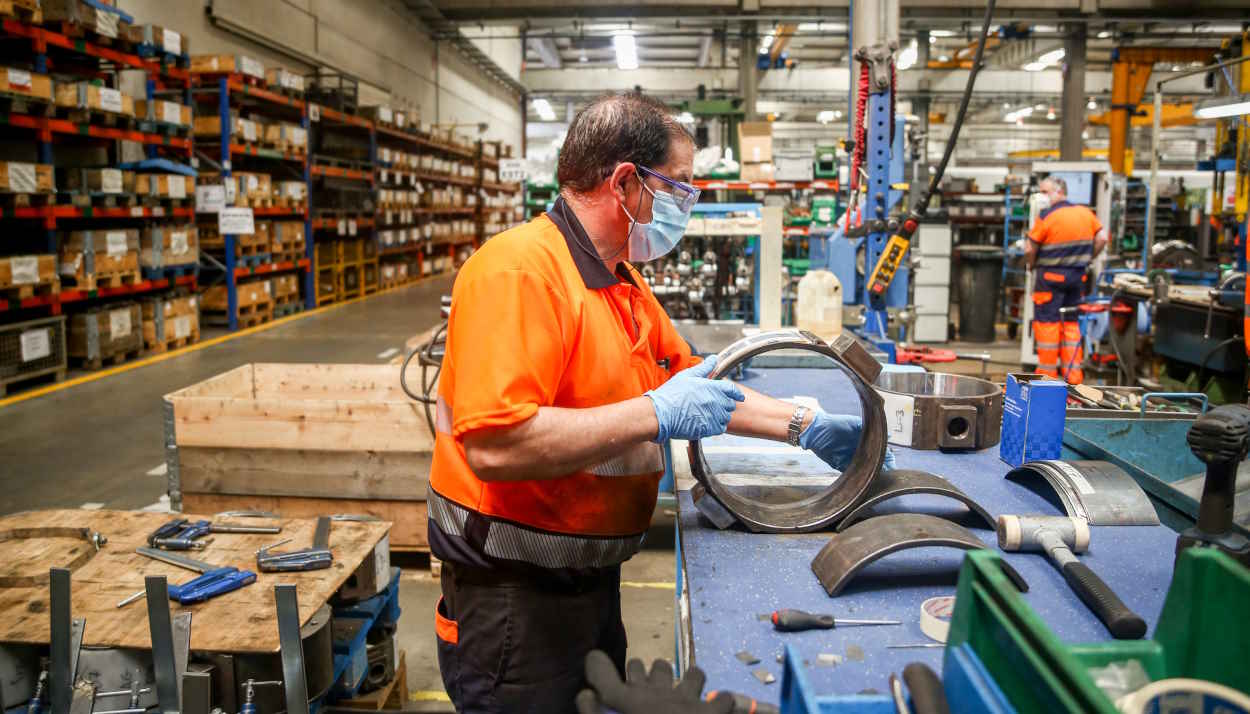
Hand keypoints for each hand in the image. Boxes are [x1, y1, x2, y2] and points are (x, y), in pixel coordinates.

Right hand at [574, 650, 733, 713]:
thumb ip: (592, 712)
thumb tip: (585, 694)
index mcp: (629, 699)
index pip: (613, 670)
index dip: (607, 666)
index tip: (607, 668)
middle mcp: (657, 691)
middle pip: (653, 667)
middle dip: (651, 674)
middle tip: (647, 688)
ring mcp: (686, 699)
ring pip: (692, 674)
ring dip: (689, 680)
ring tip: (686, 692)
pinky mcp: (710, 712)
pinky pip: (724, 699)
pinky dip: (721, 704)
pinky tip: (716, 710)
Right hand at [646, 356, 744, 442]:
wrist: (660, 414)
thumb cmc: (671, 394)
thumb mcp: (687, 376)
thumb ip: (704, 368)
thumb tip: (713, 358)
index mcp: (712, 387)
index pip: (732, 390)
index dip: (736, 393)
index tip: (738, 396)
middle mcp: (715, 401)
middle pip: (730, 404)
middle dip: (725, 404)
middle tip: (714, 404)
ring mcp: (713, 416)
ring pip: (726, 417)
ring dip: (721, 415)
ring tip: (709, 414)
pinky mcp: (708, 429)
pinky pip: (720, 428)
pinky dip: (717, 426)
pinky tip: (707, 422)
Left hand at [799, 410, 895, 471]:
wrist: (816, 431)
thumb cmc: (836, 424)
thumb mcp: (854, 423)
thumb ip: (870, 428)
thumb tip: (889, 434)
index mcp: (864, 441)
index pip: (880, 451)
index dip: (888, 457)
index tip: (892, 463)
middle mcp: (859, 451)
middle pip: (874, 462)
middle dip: (882, 468)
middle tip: (888, 473)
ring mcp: (850, 459)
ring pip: (865, 469)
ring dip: (871, 474)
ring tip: (879, 479)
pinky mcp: (841, 465)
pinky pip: (852, 473)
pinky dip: (858, 477)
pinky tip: (865, 481)